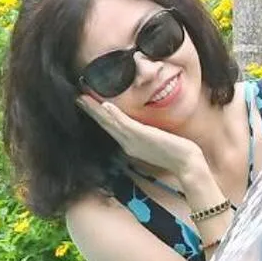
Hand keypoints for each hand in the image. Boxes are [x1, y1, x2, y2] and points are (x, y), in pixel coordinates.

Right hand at [78, 94, 206, 182]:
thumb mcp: (155, 141)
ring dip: (96, 110)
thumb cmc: (174, 152)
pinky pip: (125, 124)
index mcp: (129, 142)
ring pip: (110, 122)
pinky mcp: (142, 136)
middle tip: (77, 97)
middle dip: (91, 110)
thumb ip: (145, 134)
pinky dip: (114, 115)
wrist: (184, 163)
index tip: (86, 103)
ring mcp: (133, 139)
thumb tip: (141, 128)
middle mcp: (128, 142)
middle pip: (105, 123)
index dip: (96, 115)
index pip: (109, 126)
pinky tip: (105, 106)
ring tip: (83, 98)